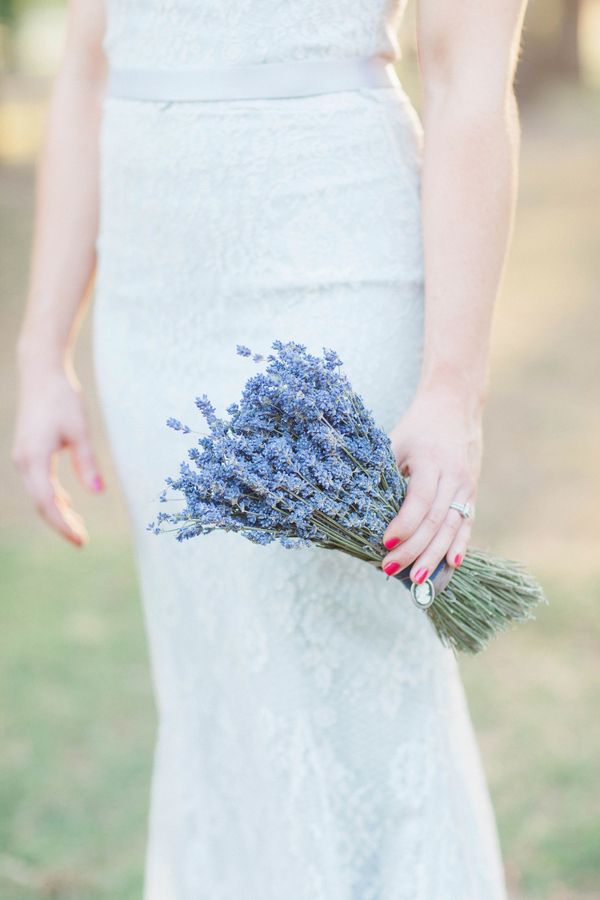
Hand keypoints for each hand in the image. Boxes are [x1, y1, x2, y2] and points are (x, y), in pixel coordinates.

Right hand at [11, 363, 103, 546]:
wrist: (41, 373)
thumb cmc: (63, 399)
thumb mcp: (81, 431)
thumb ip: (88, 463)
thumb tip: (98, 492)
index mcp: (34, 459)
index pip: (47, 502)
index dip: (62, 524)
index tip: (80, 540)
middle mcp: (24, 461)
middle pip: (41, 503)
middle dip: (61, 523)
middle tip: (81, 541)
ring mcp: (23, 457)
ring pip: (39, 493)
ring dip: (57, 511)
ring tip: (78, 527)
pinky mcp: (28, 451)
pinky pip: (38, 482)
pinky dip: (52, 496)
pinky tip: (68, 503)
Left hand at [381, 388, 482, 582]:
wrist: (455, 408)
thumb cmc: (417, 427)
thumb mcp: (395, 442)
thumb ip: (382, 472)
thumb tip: (355, 506)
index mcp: (432, 461)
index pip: (420, 499)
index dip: (404, 524)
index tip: (385, 542)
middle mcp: (454, 476)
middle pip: (435, 521)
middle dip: (413, 549)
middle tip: (390, 568)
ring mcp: (467, 487)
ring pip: (452, 528)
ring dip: (434, 556)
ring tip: (418, 580)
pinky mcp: (472, 495)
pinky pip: (466, 525)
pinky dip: (458, 546)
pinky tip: (451, 565)